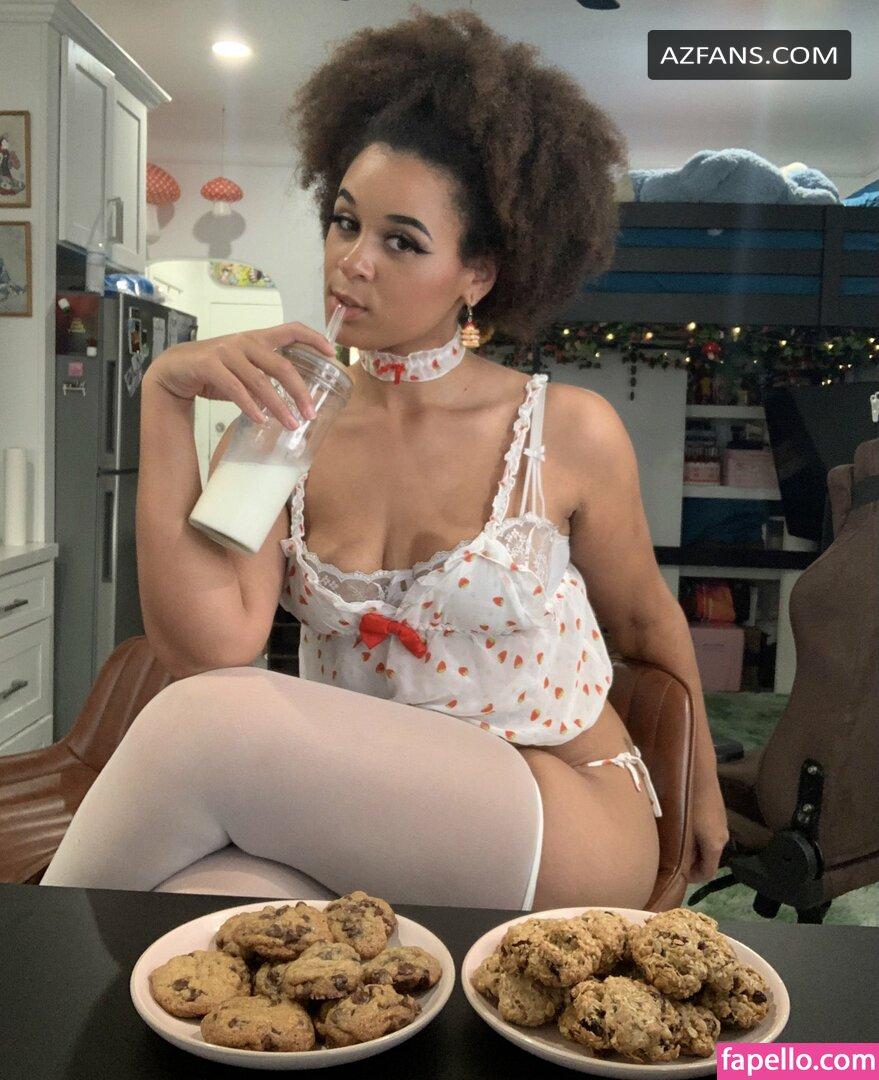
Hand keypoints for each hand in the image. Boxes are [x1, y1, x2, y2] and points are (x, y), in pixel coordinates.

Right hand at [145, 321, 335, 429]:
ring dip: (278, 405)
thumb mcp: (244, 368)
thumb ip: (266, 377)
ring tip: (291, 424)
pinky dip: (250, 406)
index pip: (292, 329)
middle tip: (311, 413)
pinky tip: (261, 419)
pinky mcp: (210, 365)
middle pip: (282, 365)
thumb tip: (293, 402)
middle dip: (300, 391)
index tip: (333, 353)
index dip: (314, 338)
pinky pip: (235, 388)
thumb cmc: (214, 370)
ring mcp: (227, 352)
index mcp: (258, 339)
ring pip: (261, 381)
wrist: (174, 369)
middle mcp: (246, 342)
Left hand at [685, 768, 729, 883]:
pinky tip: (681, 827)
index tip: (676, 875)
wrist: (698, 770)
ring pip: (708, 845)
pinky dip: (696, 836)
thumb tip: (677, 865)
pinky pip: (708, 832)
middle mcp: (722, 837)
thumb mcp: (682, 829)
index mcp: (715, 845)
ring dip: (693, 848)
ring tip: (674, 844)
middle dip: (691, 863)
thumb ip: (681, 850)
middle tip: (672, 859)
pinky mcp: (717, 812)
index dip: (692, 878)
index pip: (708, 873)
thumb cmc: (687, 801)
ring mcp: (721, 823)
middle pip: (708, 859)